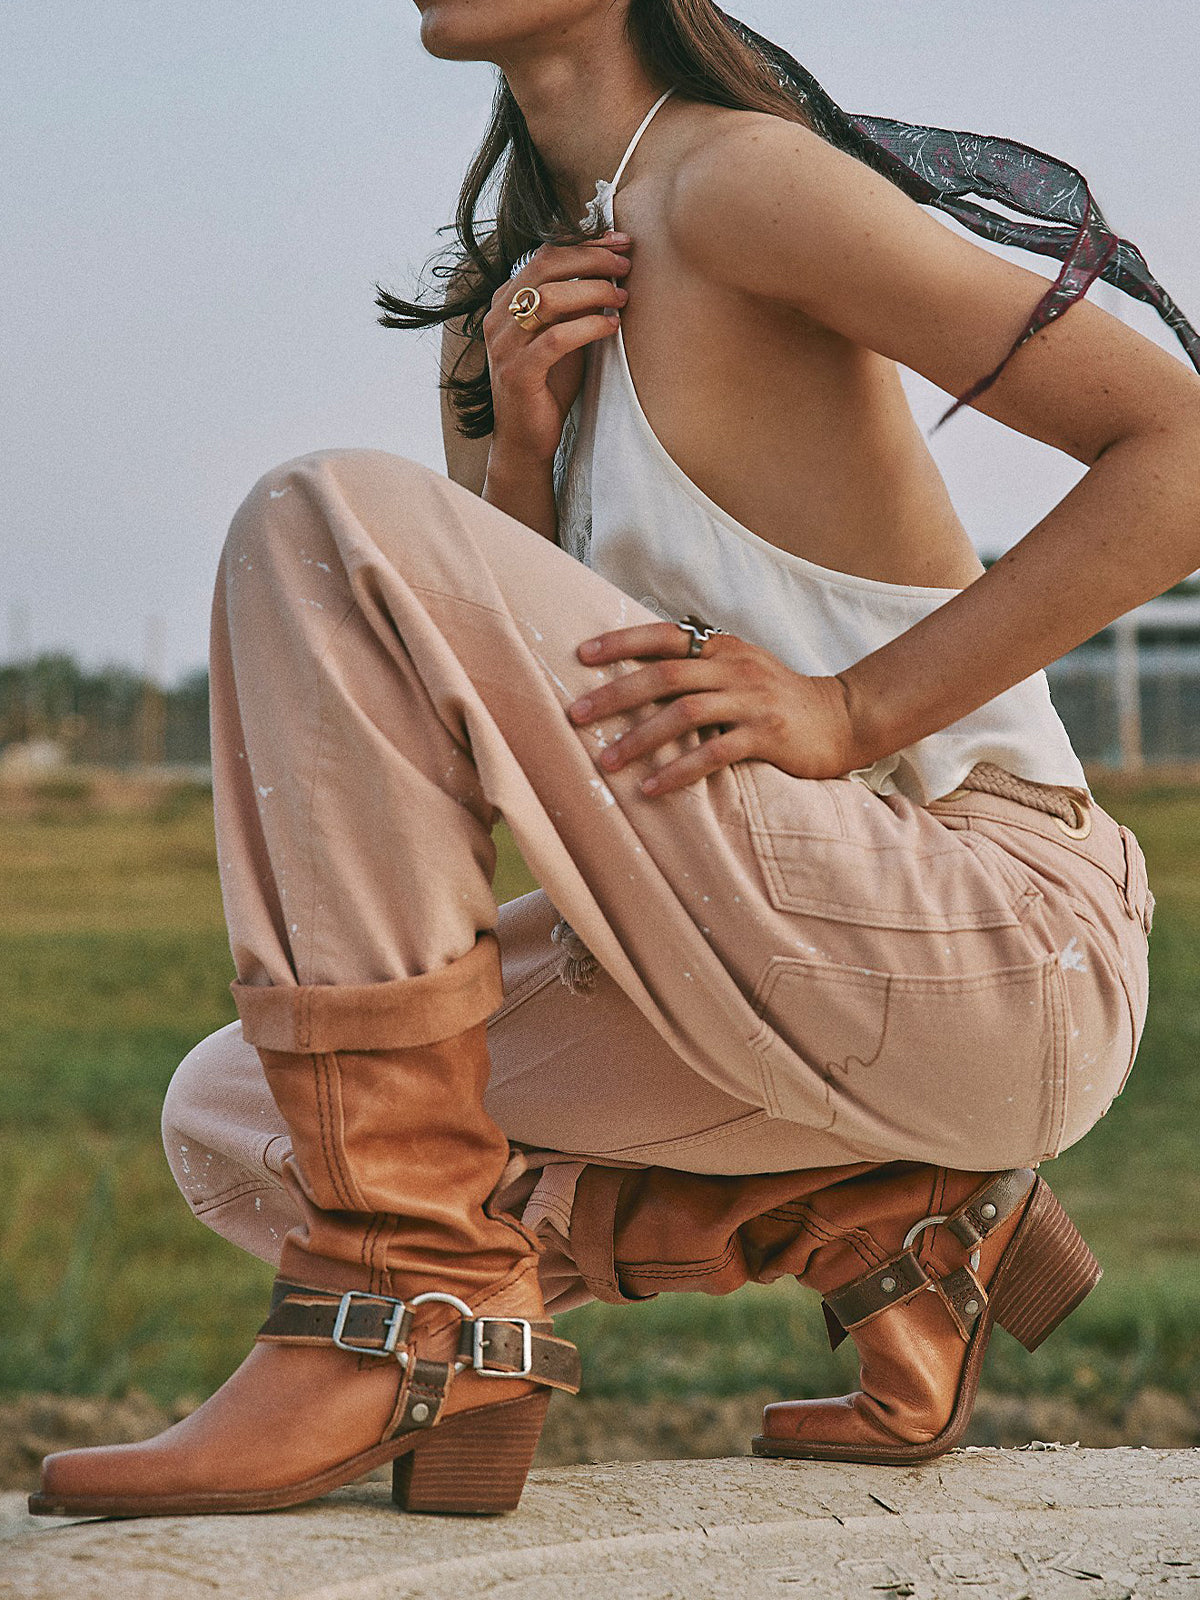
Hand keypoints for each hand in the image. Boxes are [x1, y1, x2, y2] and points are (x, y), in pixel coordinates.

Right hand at [482, 232, 631, 468]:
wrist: (526, 440)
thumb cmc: (548, 386)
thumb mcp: (563, 335)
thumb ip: (575, 304)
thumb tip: (611, 269)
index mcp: (506, 301)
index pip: (545, 254)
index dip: (585, 243)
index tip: (621, 242)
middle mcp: (499, 317)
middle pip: (547, 265)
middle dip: (593, 259)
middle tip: (626, 265)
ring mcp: (504, 345)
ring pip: (551, 297)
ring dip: (594, 292)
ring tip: (623, 298)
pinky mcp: (517, 372)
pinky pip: (556, 338)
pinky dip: (588, 327)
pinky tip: (612, 327)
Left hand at [568, 623, 864, 795]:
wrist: (844, 718)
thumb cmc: (780, 698)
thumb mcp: (741, 668)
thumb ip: (700, 666)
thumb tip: (640, 671)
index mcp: (724, 647)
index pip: (665, 635)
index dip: (621, 642)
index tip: (581, 656)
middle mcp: (735, 667)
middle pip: (664, 675)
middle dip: (615, 694)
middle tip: (576, 715)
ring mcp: (752, 700)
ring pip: (684, 713)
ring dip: (639, 738)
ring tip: (606, 761)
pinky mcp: (767, 735)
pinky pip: (714, 753)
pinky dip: (678, 771)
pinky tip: (651, 788)